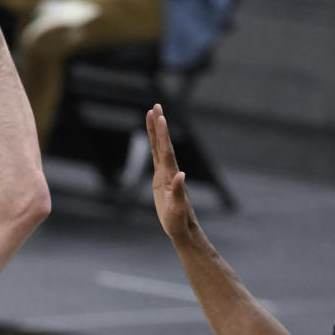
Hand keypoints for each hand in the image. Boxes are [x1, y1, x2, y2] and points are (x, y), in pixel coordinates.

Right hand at [146, 104, 199, 241]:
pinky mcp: (161, 178)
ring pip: (159, 147)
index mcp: (171, 176)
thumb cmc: (178, 221)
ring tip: (153, 113)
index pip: (166, 151)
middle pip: (163, 144)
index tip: (161, 117)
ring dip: (156, 131)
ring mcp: (166, 173)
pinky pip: (156, 156)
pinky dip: (154, 144)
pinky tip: (152, 136)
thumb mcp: (176, 209)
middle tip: (156, 106)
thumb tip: (180, 175)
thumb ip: (178, 192)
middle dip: (160, 126)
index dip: (163, 135)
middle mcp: (170, 171)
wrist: (182, 228)